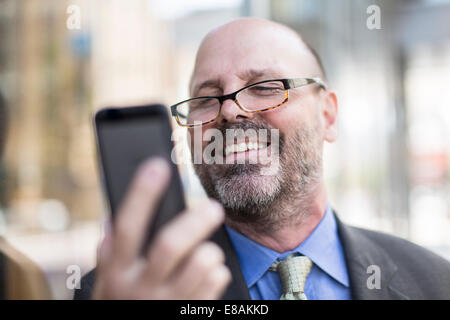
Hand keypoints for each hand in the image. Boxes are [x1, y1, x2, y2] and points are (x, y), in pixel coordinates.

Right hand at [93, 158, 230, 298]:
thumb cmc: (122, 303)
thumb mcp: (107, 282)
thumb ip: (111, 252)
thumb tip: (114, 219)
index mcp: (117, 273)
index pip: (126, 227)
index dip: (141, 195)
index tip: (157, 166)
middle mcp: (141, 288)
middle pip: (170, 246)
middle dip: (195, 221)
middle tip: (212, 208)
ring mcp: (167, 304)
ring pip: (201, 264)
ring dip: (210, 250)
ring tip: (206, 250)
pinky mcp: (190, 314)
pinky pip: (215, 283)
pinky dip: (217, 271)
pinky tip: (208, 273)